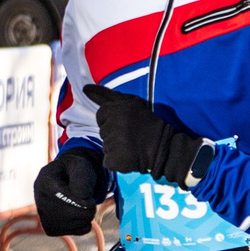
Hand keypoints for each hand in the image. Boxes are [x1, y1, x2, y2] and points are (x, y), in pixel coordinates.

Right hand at [33, 148, 106, 236]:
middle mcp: (40, 201)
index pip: (65, 198)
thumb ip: (82, 179)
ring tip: (83, 204)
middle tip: (90, 201)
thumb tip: (82, 199)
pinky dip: (84, 224)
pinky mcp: (50, 229)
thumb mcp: (80, 167)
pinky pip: (77, 232)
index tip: (89, 198)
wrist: (64, 179)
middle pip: (71, 213)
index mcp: (44, 182)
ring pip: (77, 224)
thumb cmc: (74, 171)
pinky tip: (79, 214)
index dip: (82, 201)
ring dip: (87, 215)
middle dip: (88, 208)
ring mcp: (43, 217)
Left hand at [82, 83, 209, 188]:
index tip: (125, 123)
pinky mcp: (116, 160)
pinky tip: (129, 156)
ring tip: (132, 145)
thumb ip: (107, 95)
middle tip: (131, 135)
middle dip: (113, 134)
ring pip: (105, 146)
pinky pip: (108, 161)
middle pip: (102, 131)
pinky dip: (117, 161)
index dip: (111, 120)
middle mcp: (116, 124)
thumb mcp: (131, 103)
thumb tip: (85, 88)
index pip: (101, 115)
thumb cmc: (146, 124)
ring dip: (116, 147)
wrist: (164, 148)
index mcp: (119, 109)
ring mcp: (115, 143)